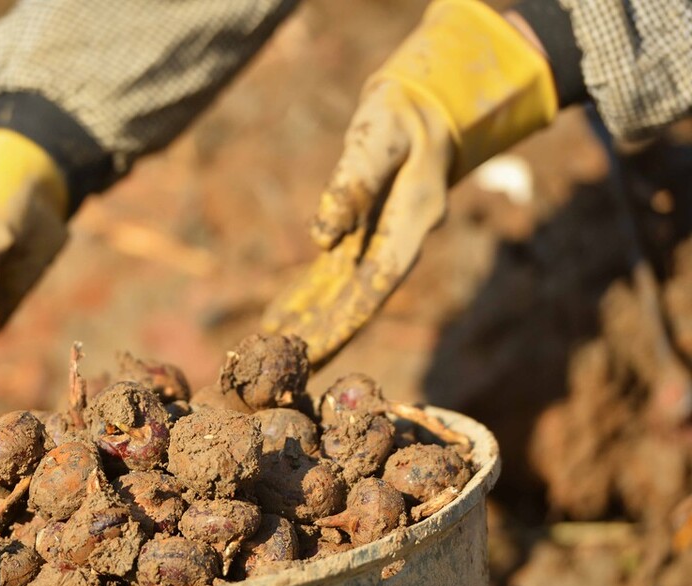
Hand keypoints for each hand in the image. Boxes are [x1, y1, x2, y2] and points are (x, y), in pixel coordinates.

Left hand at [263, 0, 556, 366]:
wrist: (418, 108)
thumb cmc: (401, 116)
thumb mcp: (379, 138)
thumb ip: (355, 184)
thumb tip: (322, 237)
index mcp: (411, 225)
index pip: (376, 285)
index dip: (345, 321)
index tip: (317, 349)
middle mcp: (396, 244)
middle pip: (357, 300)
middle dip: (323, 335)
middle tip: (285, 370)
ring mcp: (377, 245)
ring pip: (340, 294)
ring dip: (310, 323)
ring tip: (274, 354)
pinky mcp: (358, 239)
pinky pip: (329, 277)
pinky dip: (305, 297)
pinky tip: (279, 318)